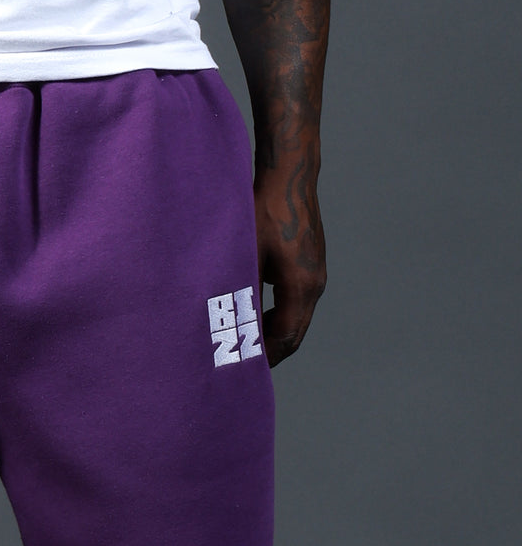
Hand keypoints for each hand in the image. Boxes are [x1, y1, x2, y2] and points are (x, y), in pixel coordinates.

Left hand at [254, 164, 325, 367]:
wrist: (289, 176)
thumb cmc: (264, 212)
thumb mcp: (246, 256)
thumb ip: (241, 294)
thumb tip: (229, 327)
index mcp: (301, 287)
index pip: (285, 338)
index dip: (264, 357)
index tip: (242, 369)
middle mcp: (315, 284)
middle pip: (294, 334)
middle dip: (270, 352)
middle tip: (243, 365)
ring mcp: (316, 274)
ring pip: (296, 318)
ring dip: (273, 333)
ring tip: (247, 343)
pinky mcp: (312, 264)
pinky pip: (297, 302)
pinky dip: (279, 315)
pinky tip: (256, 314)